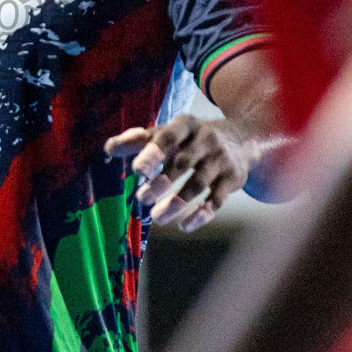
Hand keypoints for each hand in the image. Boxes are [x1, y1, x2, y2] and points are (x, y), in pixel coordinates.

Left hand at [104, 112, 256, 230]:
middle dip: (161, 182)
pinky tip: (184, 226)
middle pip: (183, 162)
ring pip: (198, 185)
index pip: (169, 136)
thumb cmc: (190, 138)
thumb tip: (109, 149)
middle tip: (141, 199)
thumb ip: (138, 140)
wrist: (241, 139)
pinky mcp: (232, 180)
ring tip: (156, 217)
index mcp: (186, 125)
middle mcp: (206, 139)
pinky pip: (217, 200)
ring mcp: (221, 160)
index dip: (153, 152)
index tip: (137, 171)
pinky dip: (200, 215)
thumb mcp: (168, 133)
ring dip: (176, 204)